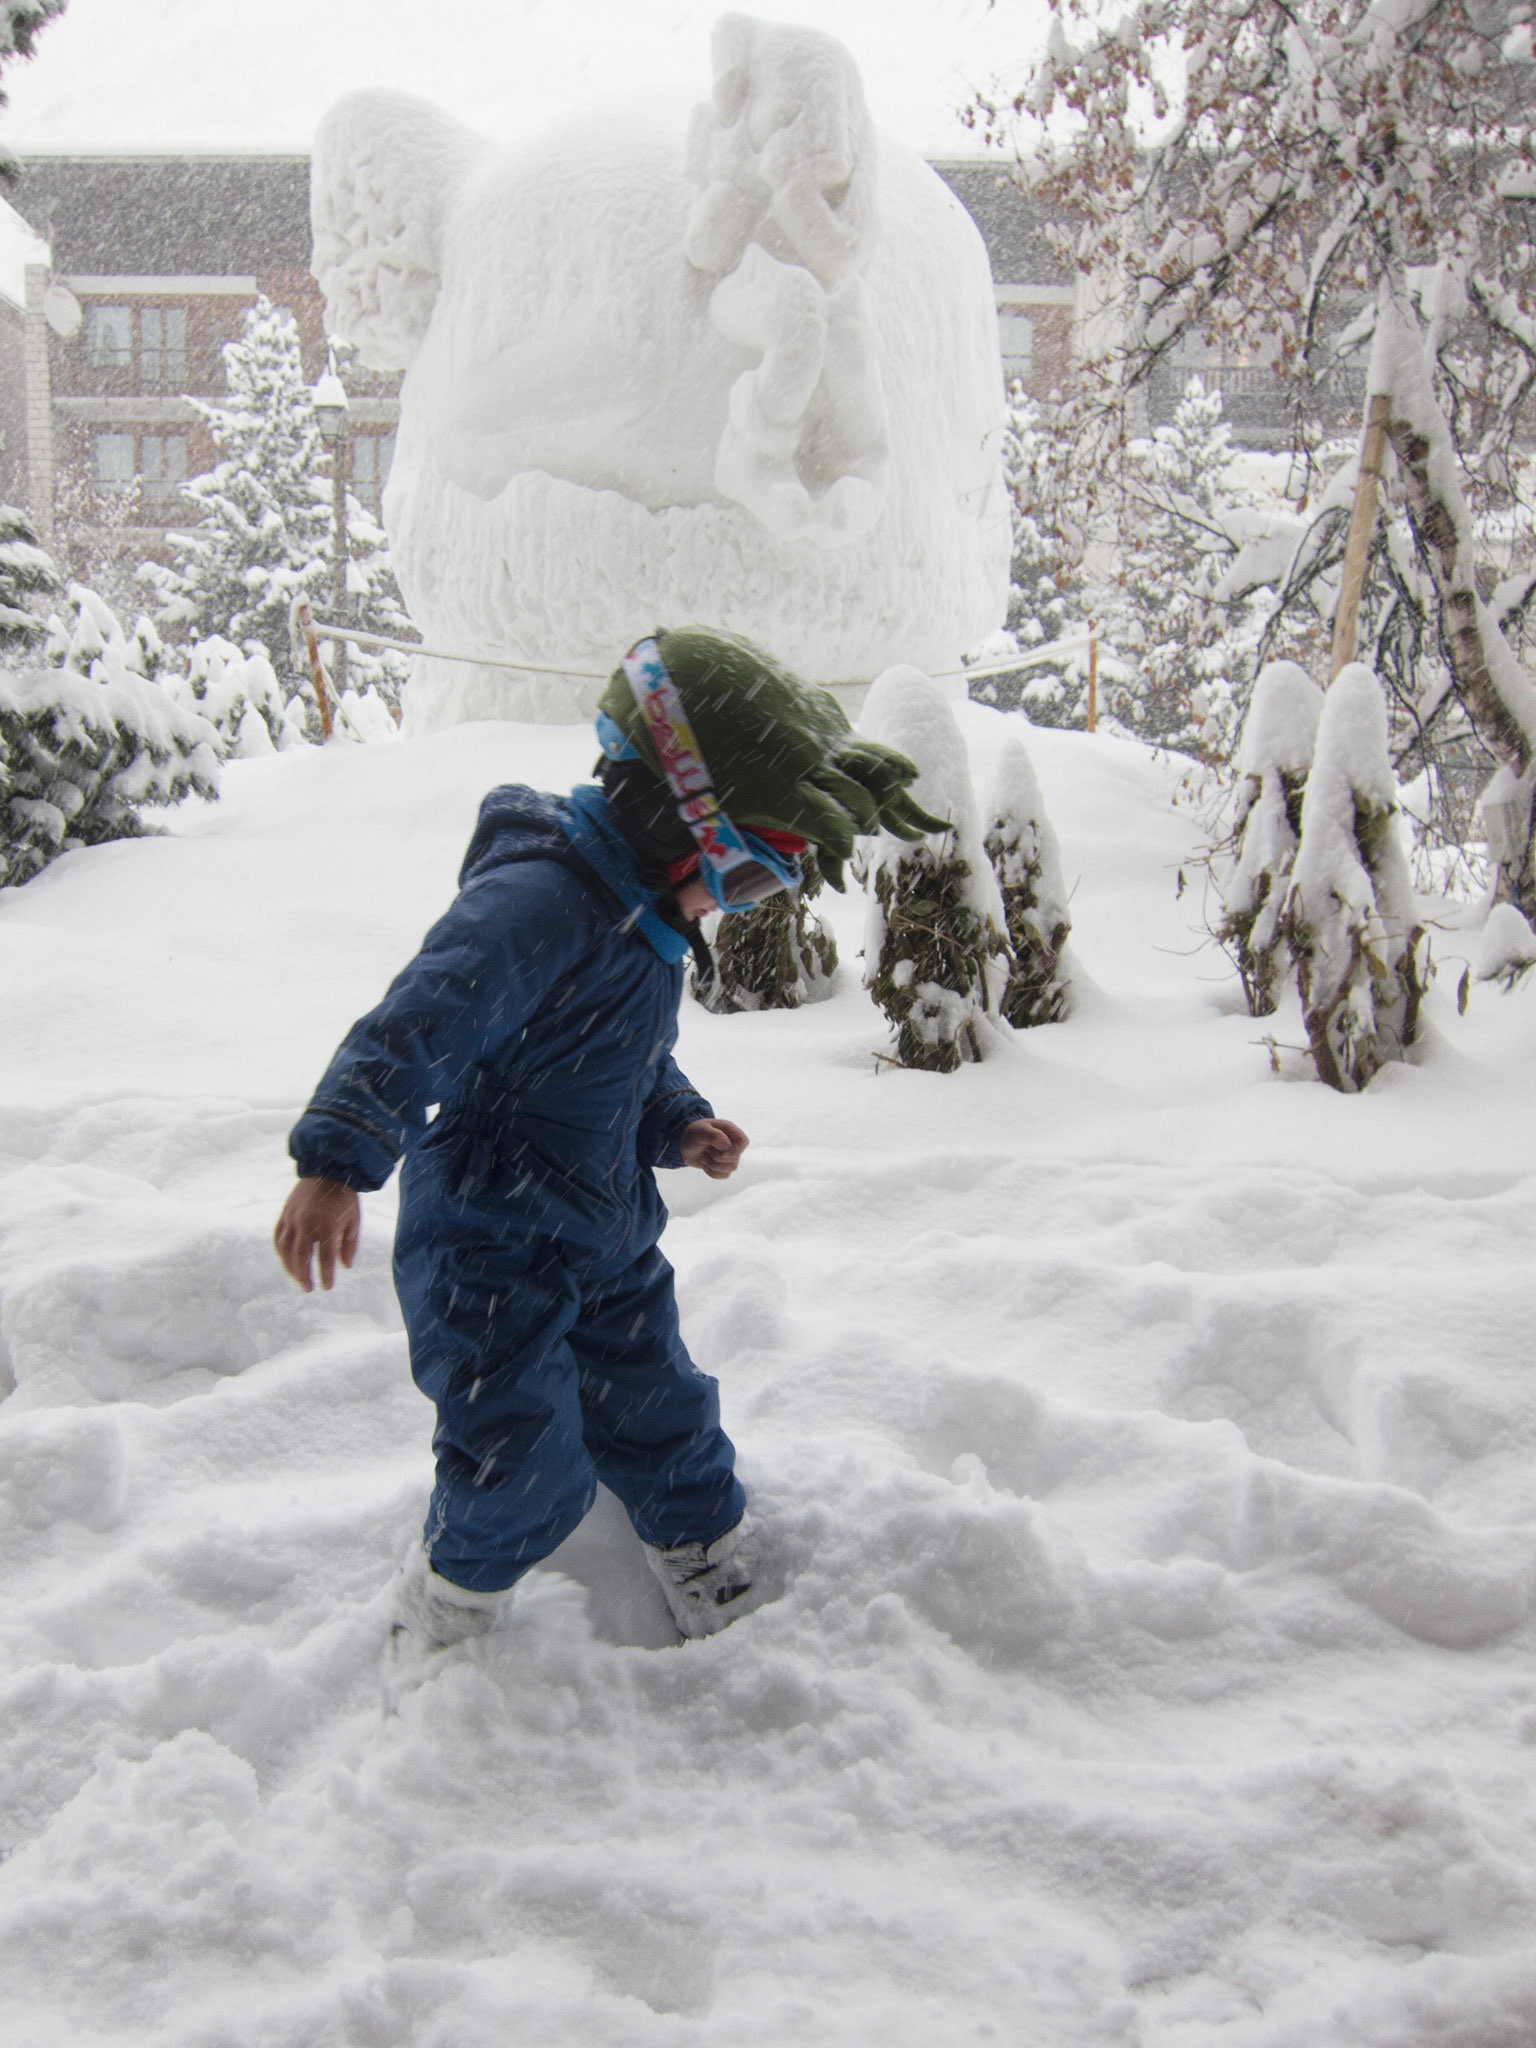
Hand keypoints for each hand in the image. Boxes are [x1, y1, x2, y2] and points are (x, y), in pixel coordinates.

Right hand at [274, 1176, 360, 1291]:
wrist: (328, 1170)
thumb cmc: (344, 1198)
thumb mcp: (353, 1221)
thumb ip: (349, 1245)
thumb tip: (345, 1267)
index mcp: (328, 1226)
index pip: (325, 1258)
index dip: (326, 1275)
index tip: (326, 1287)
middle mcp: (308, 1224)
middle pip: (302, 1257)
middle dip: (304, 1276)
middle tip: (308, 1288)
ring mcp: (293, 1218)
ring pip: (286, 1250)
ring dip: (290, 1267)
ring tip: (298, 1278)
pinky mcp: (285, 1214)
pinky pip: (279, 1237)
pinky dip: (281, 1251)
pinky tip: (286, 1260)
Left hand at [679, 1117, 748, 1179]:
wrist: (684, 1144)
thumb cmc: (694, 1133)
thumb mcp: (701, 1131)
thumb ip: (715, 1136)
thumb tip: (727, 1146)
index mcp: (730, 1131)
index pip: (744, 1142)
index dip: (735, 1148)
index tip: (721, 1148)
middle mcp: (732, 1144)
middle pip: (736, 1158)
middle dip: (718, 1157)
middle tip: (707, 1149)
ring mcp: (728, 1156)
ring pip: (732, 1168)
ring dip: (713, 1165)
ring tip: (704, 1156)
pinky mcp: (723, 1167)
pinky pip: (725, 1176)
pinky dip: (712, 1172)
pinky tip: (705, 1165)